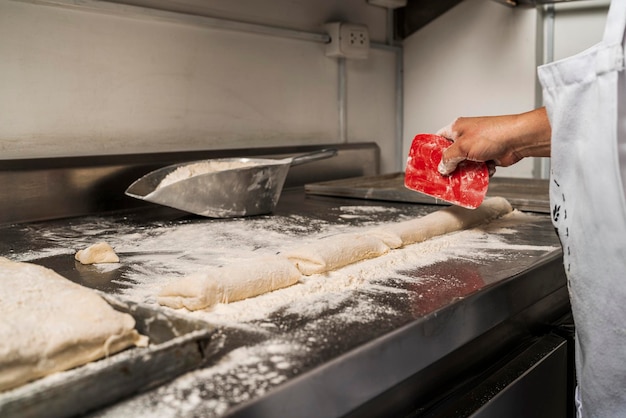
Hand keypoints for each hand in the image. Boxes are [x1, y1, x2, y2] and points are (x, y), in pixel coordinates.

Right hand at [436, 108, 550, 175]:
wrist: (518, 140)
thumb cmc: (493, 134)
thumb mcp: (462, 146)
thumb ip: (448, 158)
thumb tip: (442, 167)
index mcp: (457, 128)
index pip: (439, 139)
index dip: (433, 151)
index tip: (428, 164)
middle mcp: (467, 137)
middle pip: (452, 155)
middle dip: (450, 167)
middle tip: (444, 176)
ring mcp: (478, 148)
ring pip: (464, 165)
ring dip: (466, 172)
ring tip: (464, 177)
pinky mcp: (488, 157)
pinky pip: (477, 169)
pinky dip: (479, 173)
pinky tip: (483, 172)